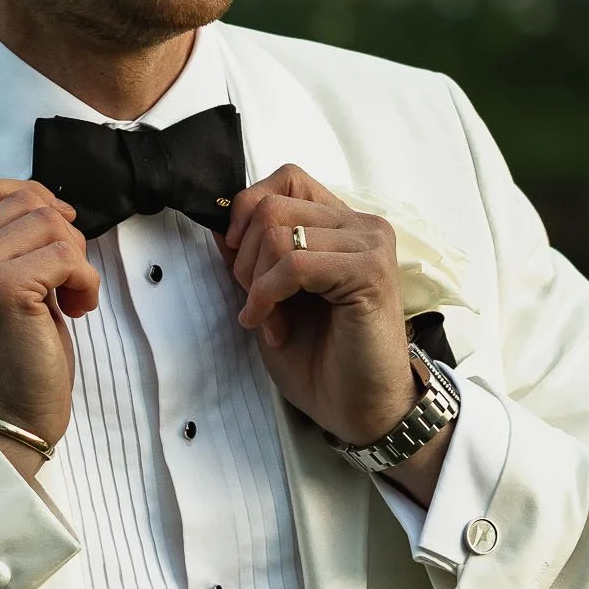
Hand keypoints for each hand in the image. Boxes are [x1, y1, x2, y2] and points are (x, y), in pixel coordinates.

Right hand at [0, 176, 98, 477]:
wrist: (3, 418)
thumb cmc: (10, 357)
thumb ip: (4, 243)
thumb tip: (52, 206)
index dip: (29, 196)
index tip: (56, 232)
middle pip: (23, 200)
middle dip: (61, 233)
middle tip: (66, 277)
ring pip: (48, 223)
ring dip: (76, 258)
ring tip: (70, 295)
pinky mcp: (2, 288)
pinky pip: (66, 255)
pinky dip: (85, 280)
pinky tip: (77, 309)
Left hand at [225, 164, 419, 447]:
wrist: (356, 410)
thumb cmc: (318, 359)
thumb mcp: (268, 297)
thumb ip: (250, 257)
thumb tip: (218, 223)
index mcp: (340, 224)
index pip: (286, 178)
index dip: (248, 209)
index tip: (235, 257)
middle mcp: (361, 225)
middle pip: (272, 206)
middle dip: (244, 259)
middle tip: (254, 303)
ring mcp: (370, 245)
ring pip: (277, 232)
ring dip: (256, 283)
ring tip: (268, 319)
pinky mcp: (370, 272)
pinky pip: (295, 264)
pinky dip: (268, 296)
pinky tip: (271, 327)